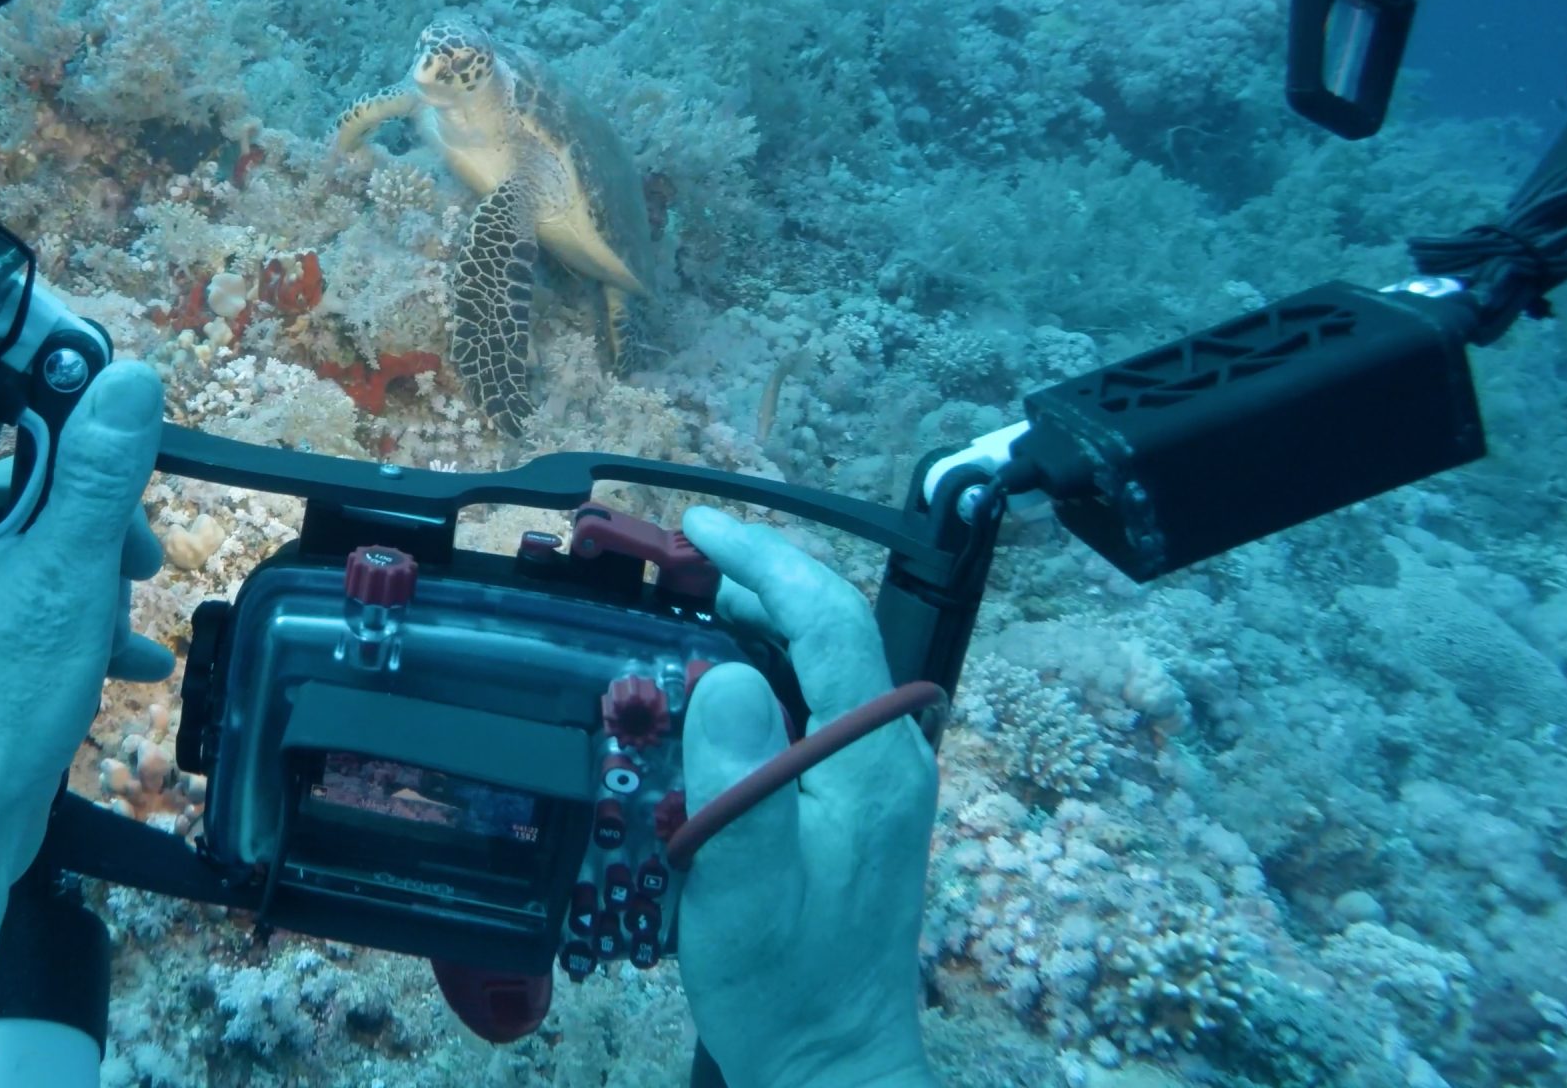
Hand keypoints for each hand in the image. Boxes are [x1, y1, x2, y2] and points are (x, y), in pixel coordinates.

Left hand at [0, 360, 169, 991]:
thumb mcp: (64, 573)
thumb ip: (100, 473)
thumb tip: (129, 378)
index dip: (56, 406)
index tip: (122, 429)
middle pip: (19, 478)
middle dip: (91, 516)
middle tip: (137, 554)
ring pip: (31, 548)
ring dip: (93, 577)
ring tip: (128, 620)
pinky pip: (25, 607)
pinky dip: (77, 625)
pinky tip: (127, 662)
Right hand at [676, 506, 939, 1087]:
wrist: (831, 1068)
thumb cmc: (783, 982)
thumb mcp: (744, 882)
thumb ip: (736, 773)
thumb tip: (723, 676)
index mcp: (871, 760)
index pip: (831, 621)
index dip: (767, 563)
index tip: (698, 532)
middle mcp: (889, 758)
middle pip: (836, 633)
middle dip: (762, 580)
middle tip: (677, 561)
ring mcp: (879, 785)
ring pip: (828, 667)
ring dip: (765, 622)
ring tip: (690, 601)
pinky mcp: (859, 812)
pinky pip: (818, 708)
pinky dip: (768, 671)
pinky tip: (718, 683)